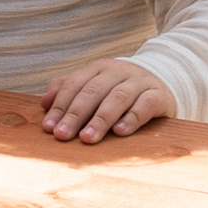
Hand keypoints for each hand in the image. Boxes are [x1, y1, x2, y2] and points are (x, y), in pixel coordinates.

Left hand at [42, 59, 177, 143]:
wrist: (164, 80)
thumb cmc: (120, 88)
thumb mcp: (95, 85)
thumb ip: (69, 90)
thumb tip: (43, 102)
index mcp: (99, 69)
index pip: (75, 85)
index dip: (60, 105)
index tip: (48, 127)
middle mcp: (118, 72)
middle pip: (93, 91)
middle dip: (75, 114)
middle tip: (62, 135)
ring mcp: (140, 82)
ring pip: (117, 98)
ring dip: (100, 119)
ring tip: (86, 138)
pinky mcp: (159, 95)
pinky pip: (145, 105)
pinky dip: (132, 118)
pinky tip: (119, 132)